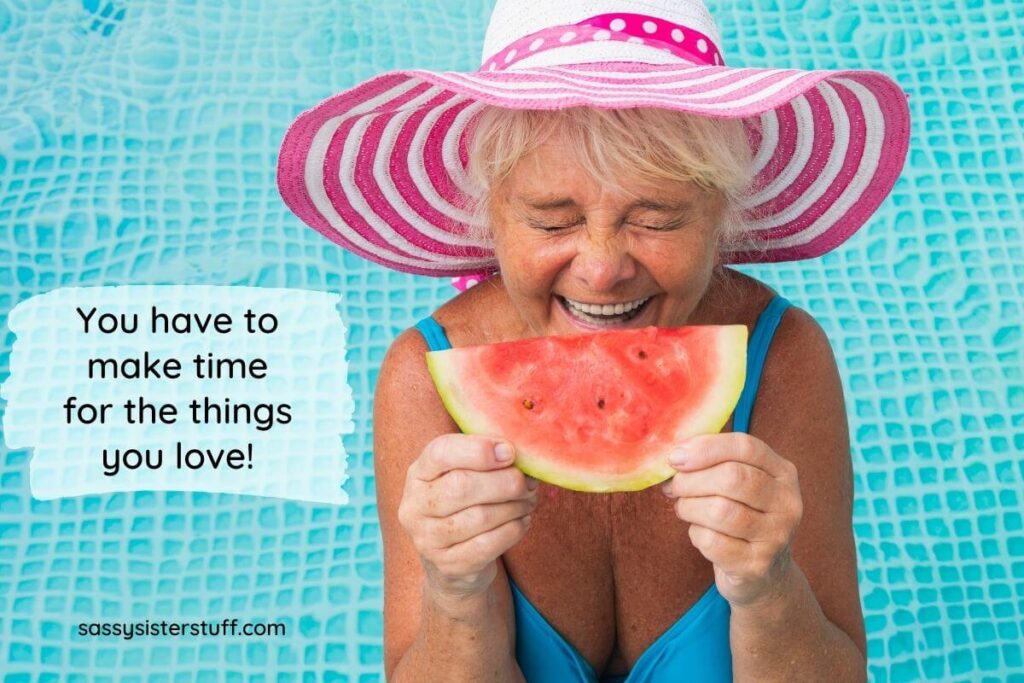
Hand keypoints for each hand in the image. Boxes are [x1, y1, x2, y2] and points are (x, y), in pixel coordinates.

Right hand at [398, 434, 537, 599]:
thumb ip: (485, 458)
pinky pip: (487, 545)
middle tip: (528, 482)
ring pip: (480, 517)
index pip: (441, 452)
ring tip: (528, 501)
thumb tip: (518, 451)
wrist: (452, 561)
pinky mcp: (447, 565)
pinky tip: (522, 522)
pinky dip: (513, 530)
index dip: (478, 449)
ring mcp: (426, 539)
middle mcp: (414, 506)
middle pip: (462, 485)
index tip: (509, 452)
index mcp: (418, 473)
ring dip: (514, 506)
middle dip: (505, 482)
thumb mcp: (465, 474)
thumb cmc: (465, 505)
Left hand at [661, 433, 802, 607]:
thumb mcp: (740, 484)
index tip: (675, 457)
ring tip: (684, 509)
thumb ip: (715, 462)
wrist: (764, 576)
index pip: (745, 447)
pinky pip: (712, 542)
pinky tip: (700, 534)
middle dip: (691, 480)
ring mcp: (775, 536)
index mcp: (783, 473)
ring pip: (719, 510)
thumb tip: (675, 454)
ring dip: (689, 507)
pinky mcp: (757, 565)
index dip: (705, 447)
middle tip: (674, 487)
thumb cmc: (742, 516)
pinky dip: (696, 534)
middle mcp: (787, 503)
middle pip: (731, 477)